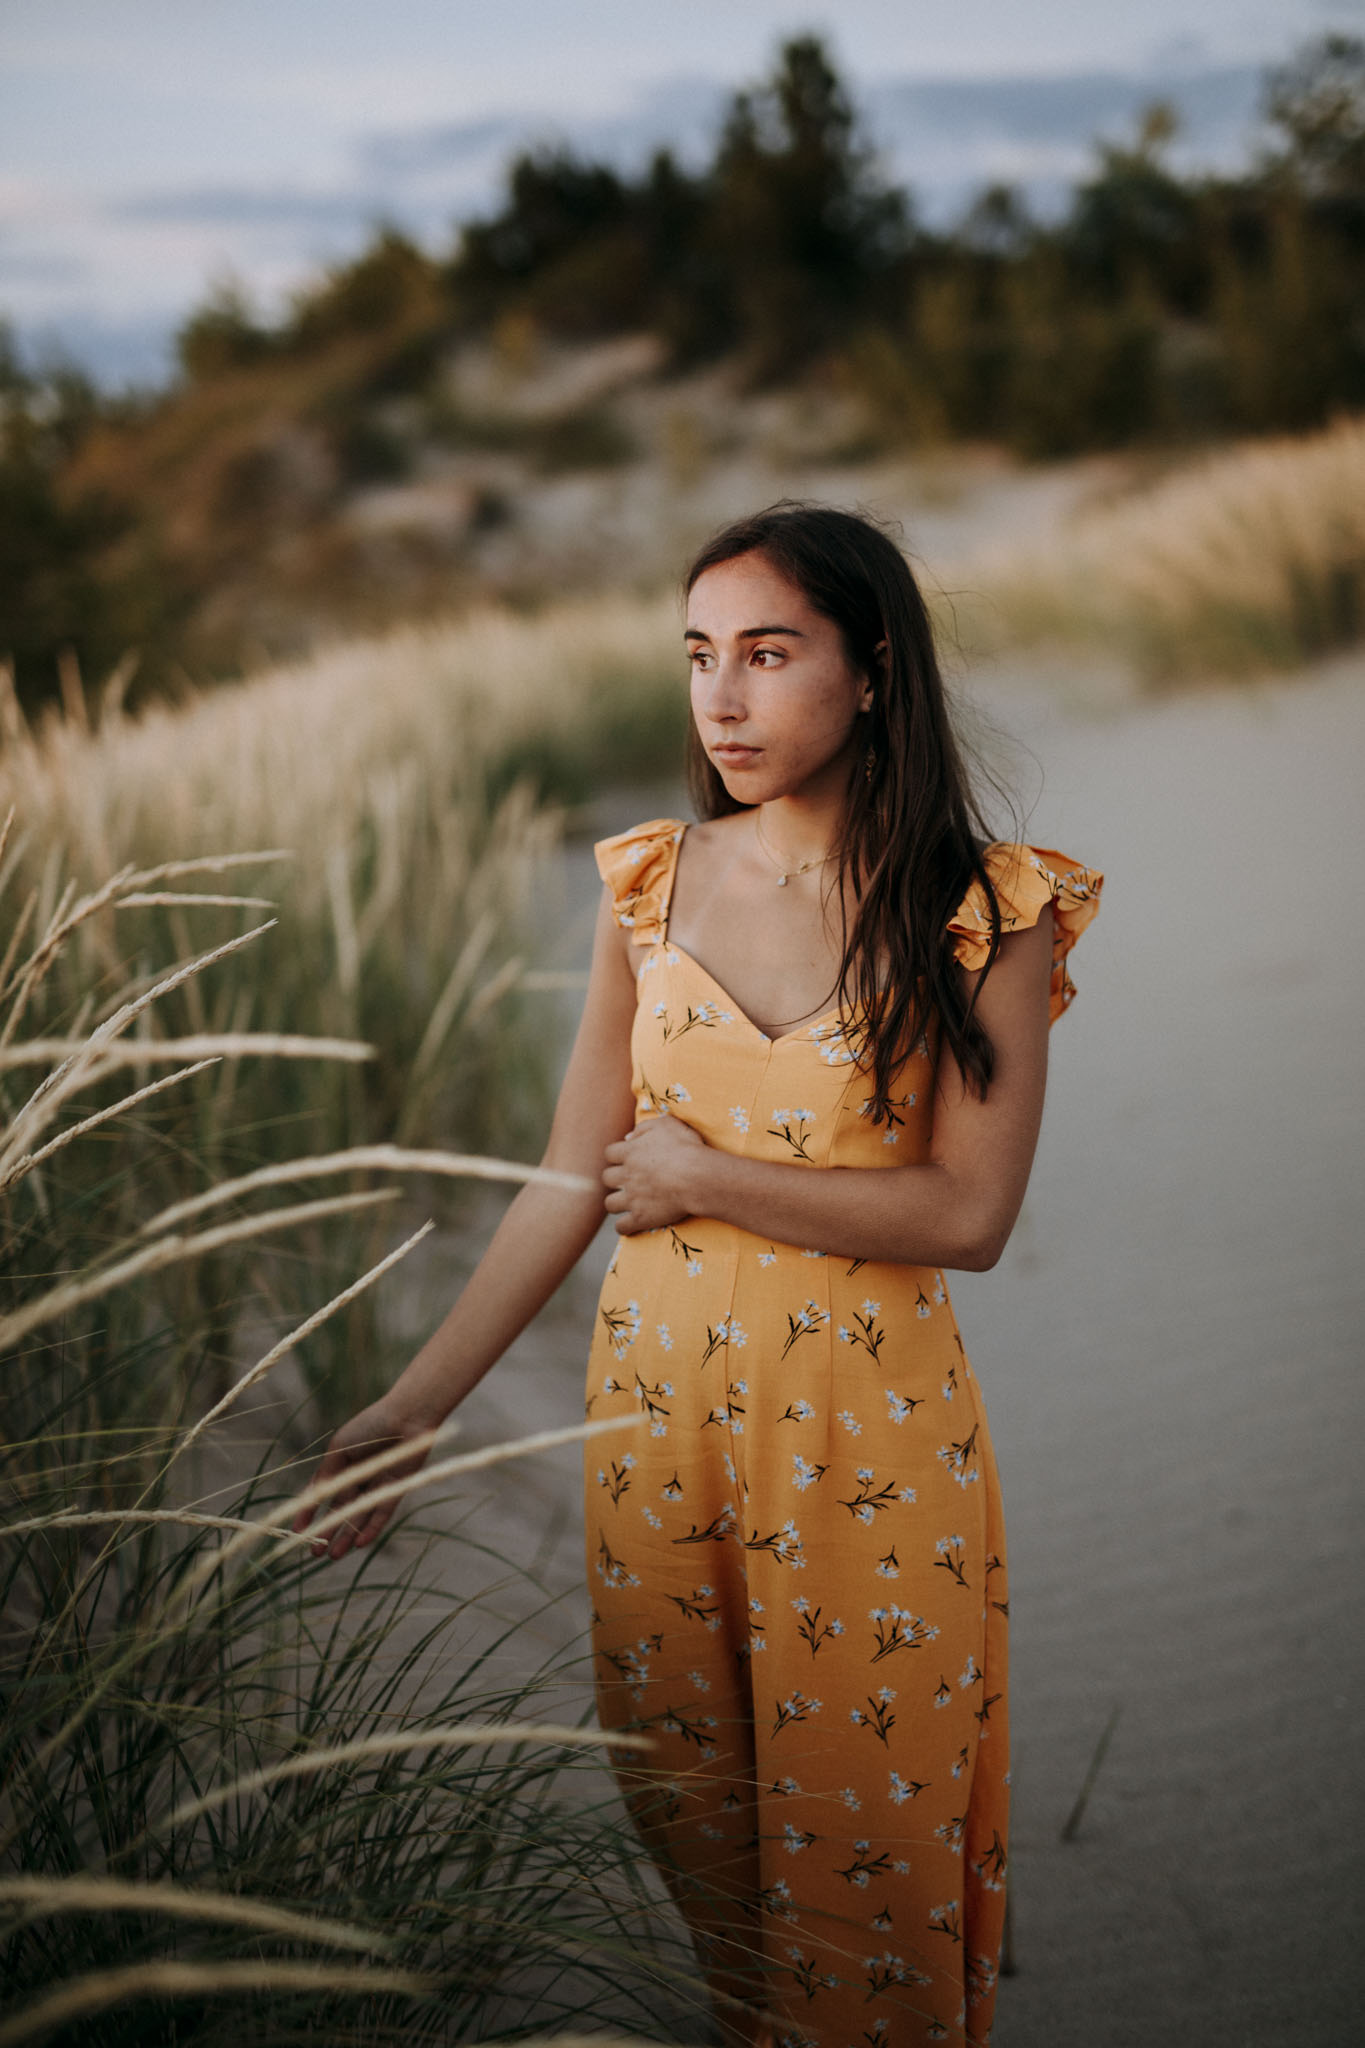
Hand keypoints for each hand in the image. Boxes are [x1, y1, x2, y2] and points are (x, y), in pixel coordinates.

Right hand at [290, 1395, 438, 1561]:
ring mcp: (378, 1483)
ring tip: (333, 1556)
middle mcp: (359, 1476)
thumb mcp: (340, 1448)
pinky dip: (371, 1528)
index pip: (321, 1492)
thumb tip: (313, 1500)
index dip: (308, 1512)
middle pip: (340, 1509)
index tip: (297, 1531)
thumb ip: (327, 1474)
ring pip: (360, 1515)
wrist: (407, 1415)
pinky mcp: (397, 1488)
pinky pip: (382, 1513)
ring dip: (346, 1536)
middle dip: (327, 1531)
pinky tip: (359, 1543)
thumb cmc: (371, 1425)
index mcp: (342, 1462)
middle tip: (314, 1554)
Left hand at [603, 1115, 708, 1233]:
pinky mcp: (641, 1217)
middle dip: (615, 1179)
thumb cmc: (686, 1147)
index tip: (627, 1158)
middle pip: (607, 1178)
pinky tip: (631, 1224)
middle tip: (628, 1180)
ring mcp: (632, 1198)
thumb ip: (644, 1128)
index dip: (617, 1156)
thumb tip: (628, 1137)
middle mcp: (626, 1175)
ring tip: (627, 1203)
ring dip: (616, 1202)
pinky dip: (624, 1226)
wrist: (697, 1177)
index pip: (610, 1153)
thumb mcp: (666, 1125)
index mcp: (630, 1152)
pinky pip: (622, 1226)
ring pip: (610, 1203)